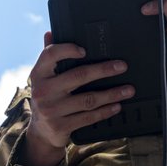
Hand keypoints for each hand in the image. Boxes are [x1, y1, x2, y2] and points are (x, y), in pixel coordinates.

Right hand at [22, 31, 133, 165]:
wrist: (41, 132)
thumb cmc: (47, 97)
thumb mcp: (43, 78)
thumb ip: (49, 57)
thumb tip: (51, 32)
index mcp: (38, 74)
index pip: (50, 55)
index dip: (68, 50)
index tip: (86, 50)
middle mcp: (43, 91)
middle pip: (78, 76)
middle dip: (103, 70)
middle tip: (122, 66)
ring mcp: (52, 110)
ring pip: (88, 99)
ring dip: (111, 94)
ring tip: (128, 89)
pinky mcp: (61, 126)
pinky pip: (89, 117)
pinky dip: (105, 111)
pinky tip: (117, 105)